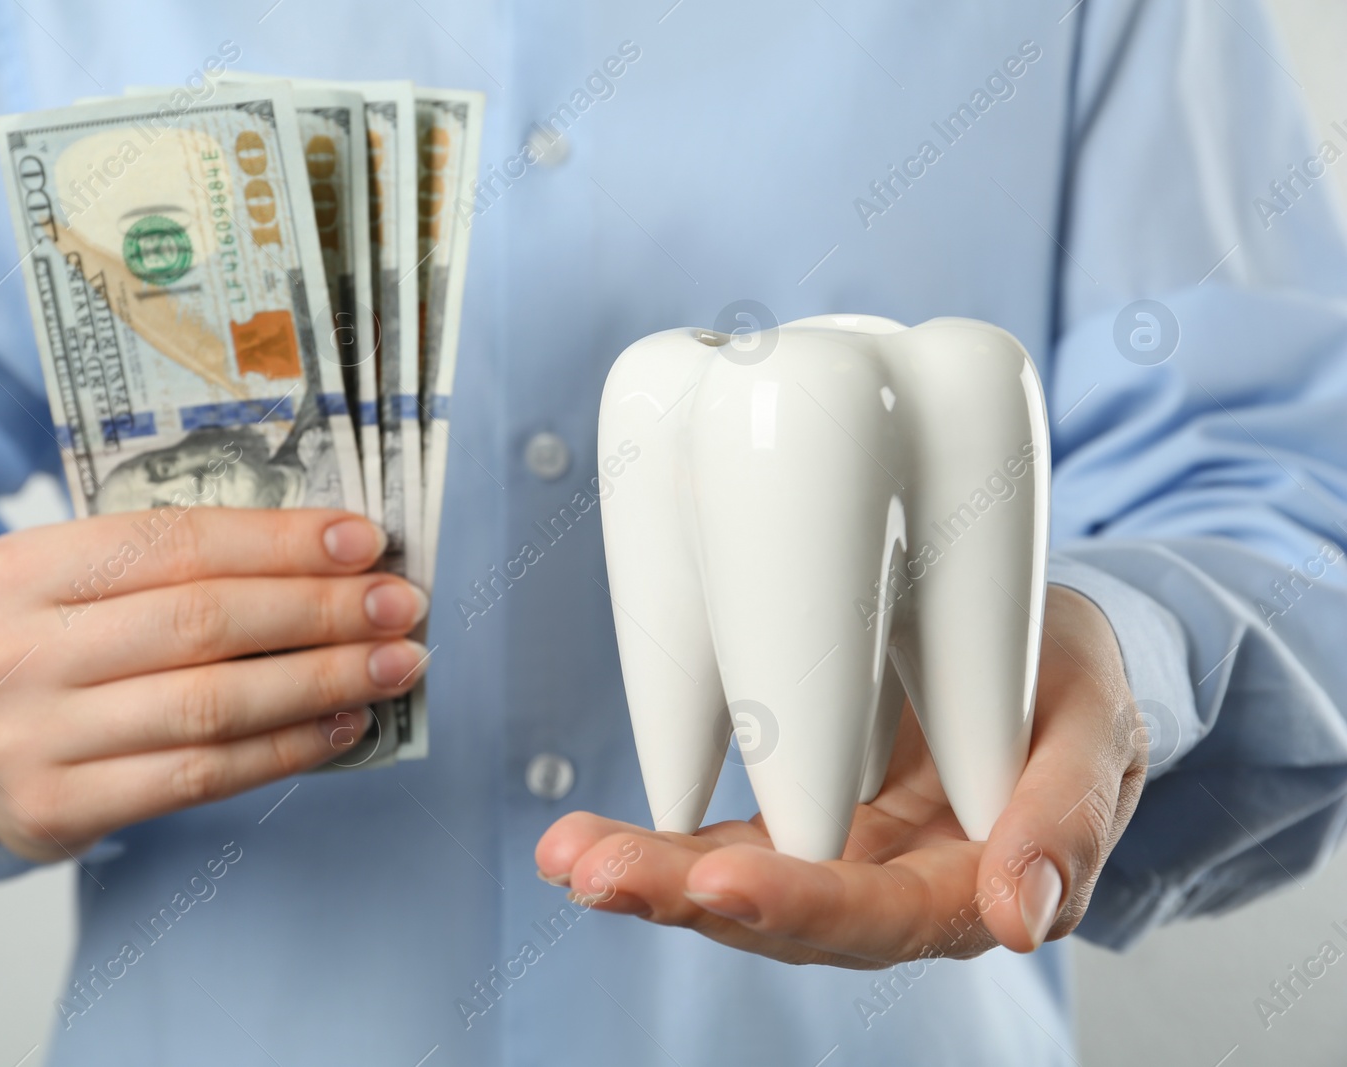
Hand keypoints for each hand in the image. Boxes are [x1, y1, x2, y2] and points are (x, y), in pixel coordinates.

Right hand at [0, 508, 427, 861]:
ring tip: (394, 665)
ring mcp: (33, 735)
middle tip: (400, 605)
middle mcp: (16, 650)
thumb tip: (328, 557)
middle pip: (202, 621)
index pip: (175, 541)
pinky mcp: (59, 807)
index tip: (365, 541)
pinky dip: (286, 749)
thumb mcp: (73, 586)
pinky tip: (344, 724)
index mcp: (19, 568)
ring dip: (321, 680)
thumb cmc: (49, 652)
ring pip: (211, 703)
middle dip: (320, 610)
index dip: (279, 541)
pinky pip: (200, 774)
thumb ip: (172, 565)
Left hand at [535, 585, 1146, 965]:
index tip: (722, 884)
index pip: (884, 916)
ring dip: (649, 877)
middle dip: (687, 898)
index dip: (805, 906)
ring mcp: (839, 853)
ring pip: (737, 884)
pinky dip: (656, 842)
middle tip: (599, 874)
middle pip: (787, 917)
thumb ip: (1069, 815)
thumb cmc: (1077, 687)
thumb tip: (1019, 919)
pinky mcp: (799, 813)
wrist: (1044, 654)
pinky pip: (722, 839)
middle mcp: (894, 886)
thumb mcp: (1098, 722)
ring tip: (569, 856)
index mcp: (974, 883)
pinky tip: (582, 841)